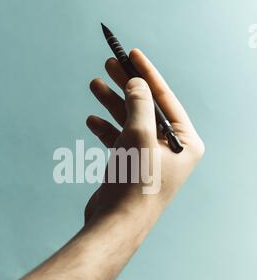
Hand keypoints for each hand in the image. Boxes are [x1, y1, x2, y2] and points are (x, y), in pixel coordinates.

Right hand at [85, 49, 203, 236]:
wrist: (116, 225)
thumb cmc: (135, 183)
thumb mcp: (139, 136)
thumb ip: (139, 104)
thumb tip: (137, 81)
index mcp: (186, 143)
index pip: (166, 99)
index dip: (147, 74)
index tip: (132, 53)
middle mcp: (172, 150)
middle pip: (147, 108)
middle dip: (126, 86)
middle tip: (108, 65)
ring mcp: (152, 159)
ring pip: (131, 122)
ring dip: (113, 104)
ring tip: (94, 85)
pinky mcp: (133, 168)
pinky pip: (121, 141)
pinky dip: (107, 129)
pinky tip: (92, 120)